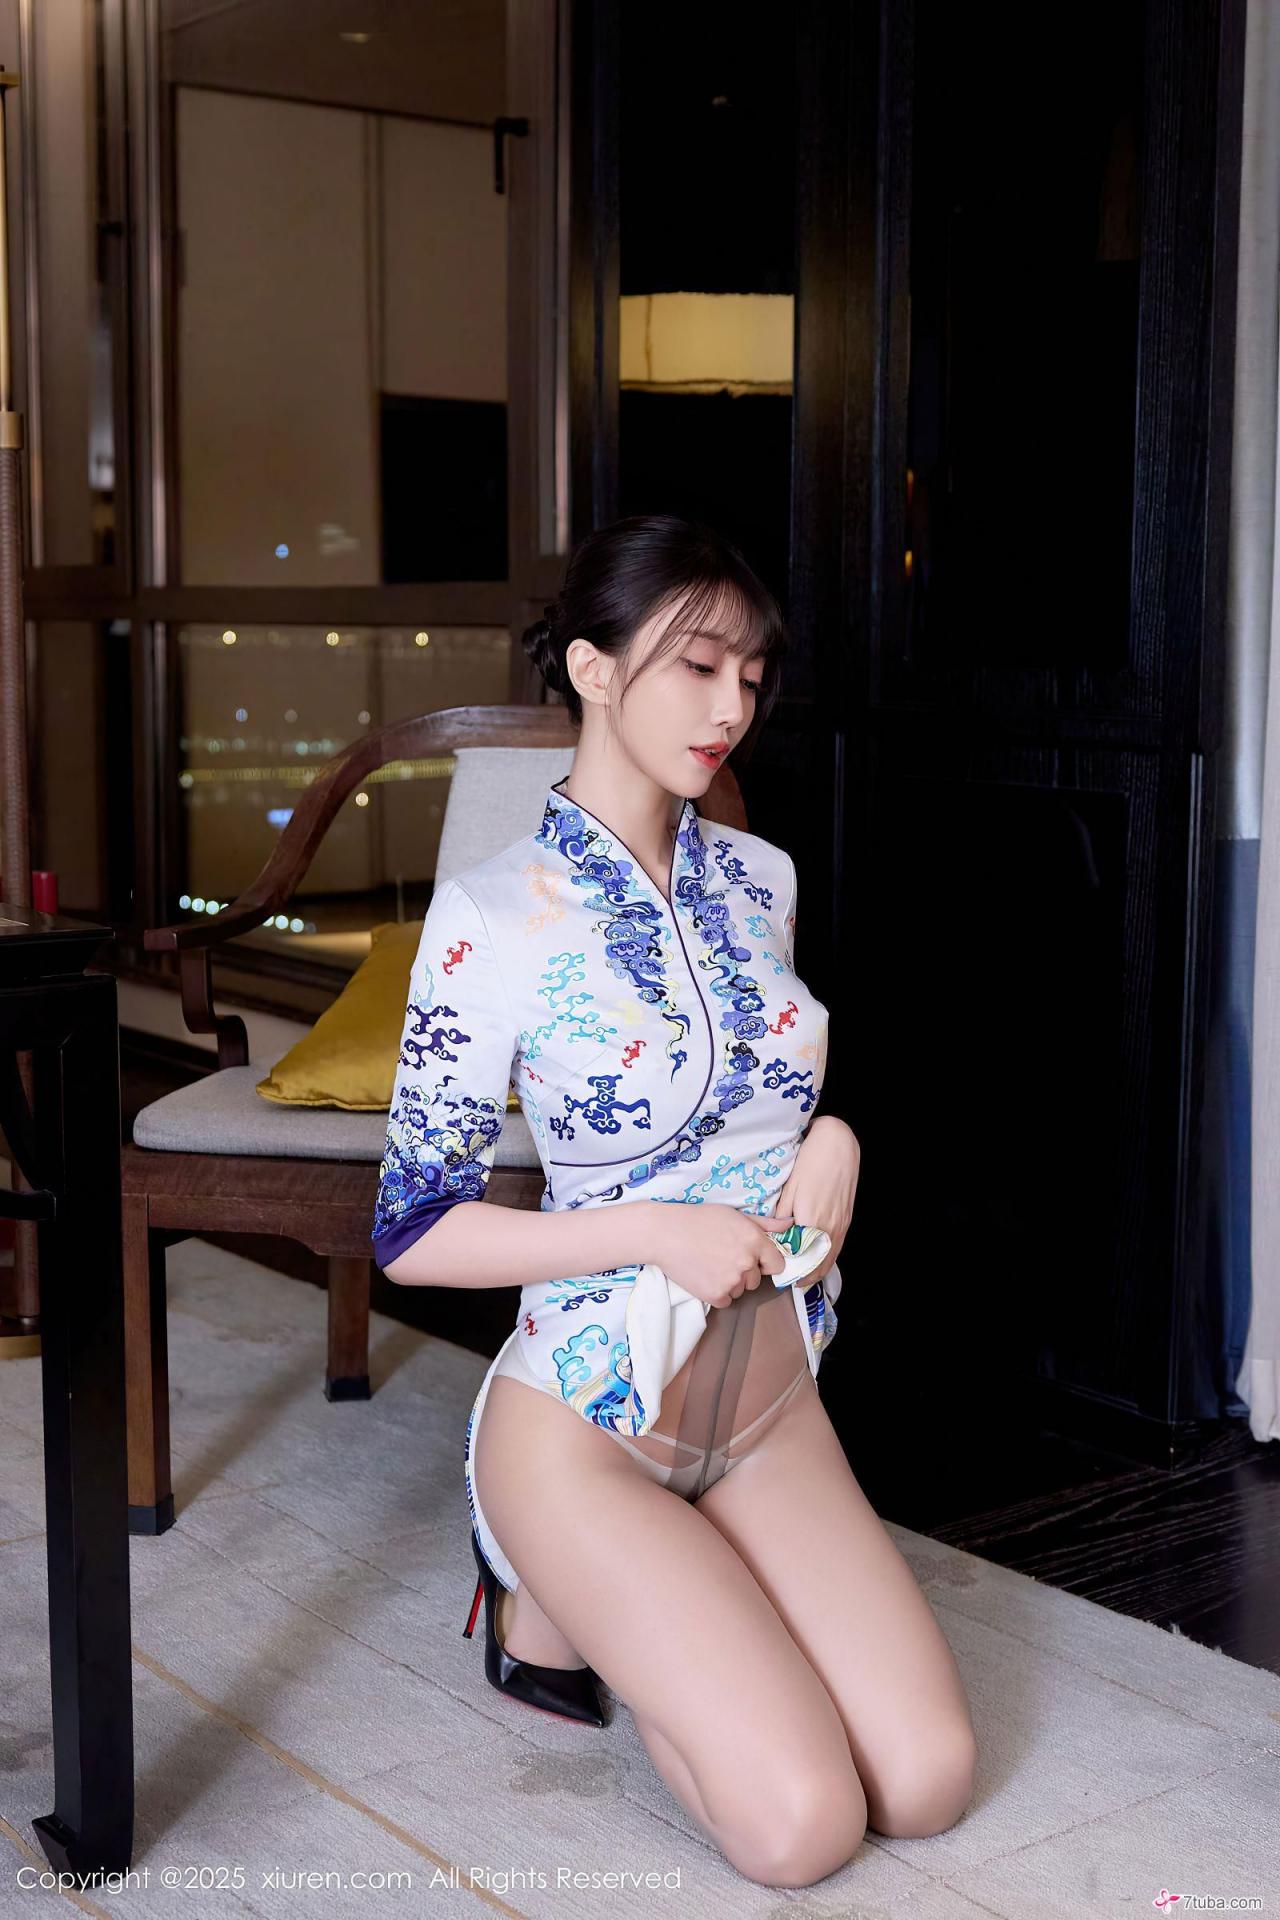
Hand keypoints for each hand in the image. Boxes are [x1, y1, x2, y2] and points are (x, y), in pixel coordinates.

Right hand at [647, 1202, 794, 1308]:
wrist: (665, 1233)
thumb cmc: (699, 1219)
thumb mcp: (735, 1215)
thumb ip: (766, 1223)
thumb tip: (790, 1224)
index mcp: (755, 1241)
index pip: (777, 1264)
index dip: (765, 1262)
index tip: (751, 1259)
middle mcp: (747, 1262)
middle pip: (756, 1280)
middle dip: (744, 1272)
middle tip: (722, 1257)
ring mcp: (732, 1281)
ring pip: (740, 1291)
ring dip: (730, 1283)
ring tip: (710, 1264)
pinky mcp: (715, 1295)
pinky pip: (725, 1301)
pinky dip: (716, 1293)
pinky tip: (704, 1276)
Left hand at [773, 1117, 859, 1282]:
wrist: (838, 1146)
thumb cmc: (812, 1162)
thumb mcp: (791, 1188)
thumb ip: (783, 1215)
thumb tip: (775, 1235)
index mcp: (813, 1220)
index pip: (802, 1259)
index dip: (791, 1271)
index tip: (779, 1277)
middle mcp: (830, 1227)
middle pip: (818, 1264)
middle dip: (804, 1277)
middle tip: (789, 1282)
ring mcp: (841, 1224)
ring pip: (830, 1258)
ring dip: (816, 1270)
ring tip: (802, 1277)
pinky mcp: (846, 1219)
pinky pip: (836, 1248)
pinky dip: (826, 1258)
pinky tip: (817, 1260)